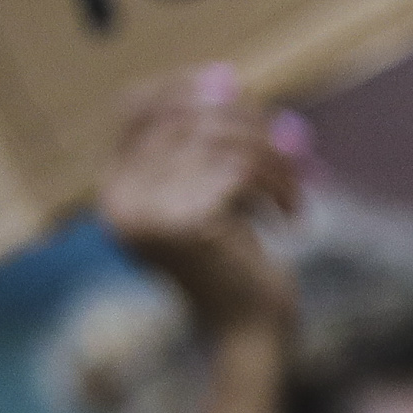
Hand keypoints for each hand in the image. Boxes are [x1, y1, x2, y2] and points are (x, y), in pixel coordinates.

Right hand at [98, 69, 301, 338]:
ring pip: (222, 139)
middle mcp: (121, 200)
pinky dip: (280, 183)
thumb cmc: (237, 268)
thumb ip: (211, 146)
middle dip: (249, 123)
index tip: (231, 86)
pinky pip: (243, 168)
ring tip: (296, 191)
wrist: (248, 335)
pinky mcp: (190, 223)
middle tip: (290, 147)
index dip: (183, 88)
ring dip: (275, 159)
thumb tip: (227, 78)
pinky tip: (292, 213)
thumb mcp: (215, 199)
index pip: (136, 109)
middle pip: (187, 117)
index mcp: (116, 192)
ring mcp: (150, 212)